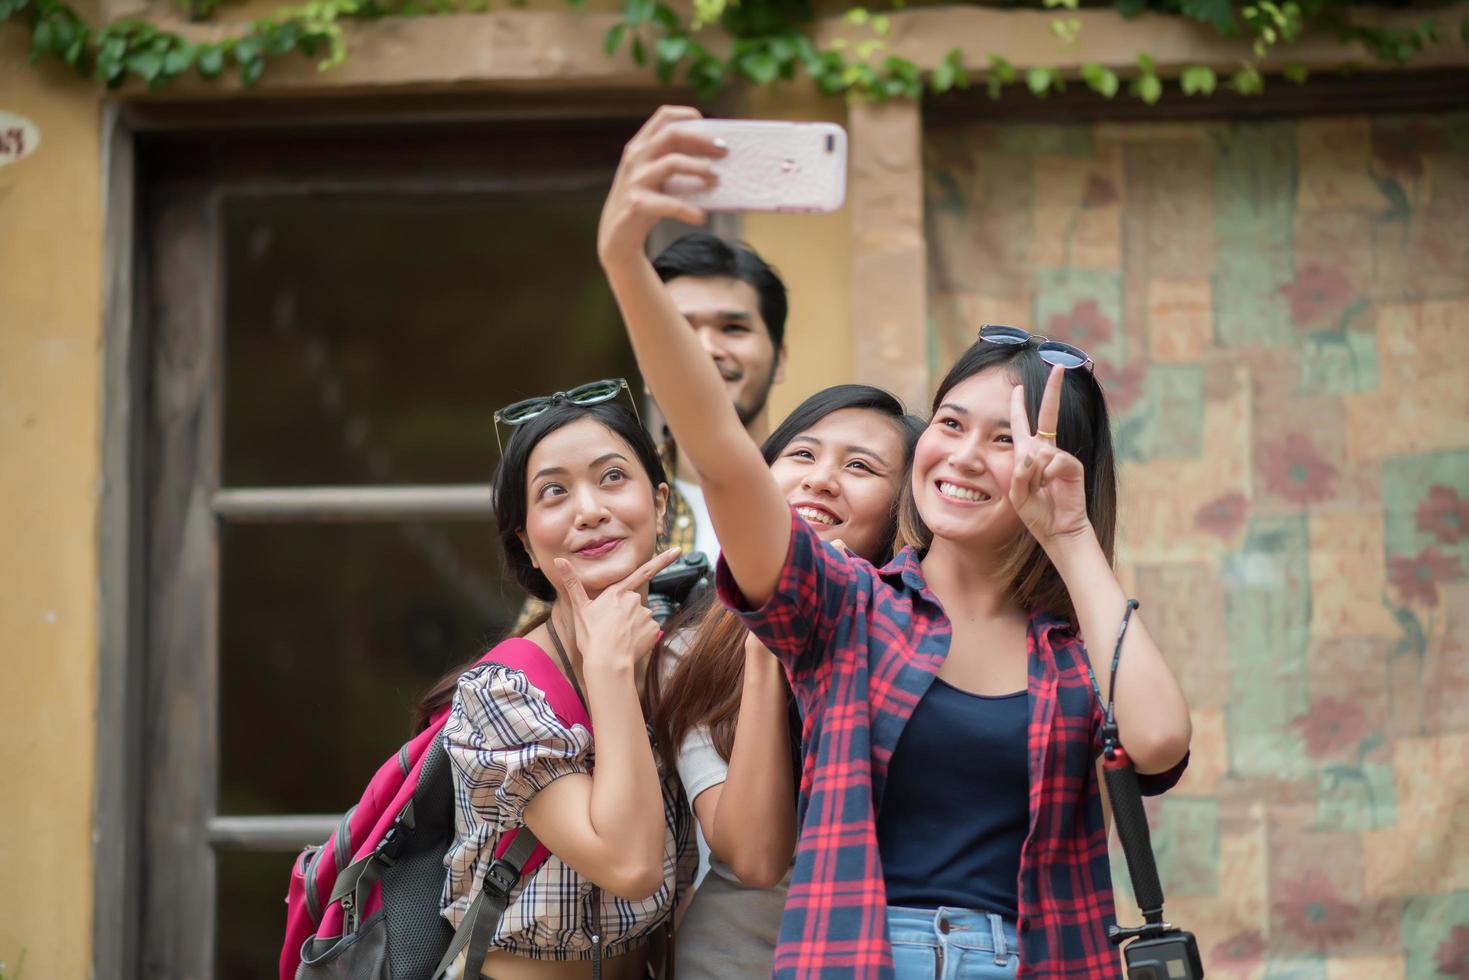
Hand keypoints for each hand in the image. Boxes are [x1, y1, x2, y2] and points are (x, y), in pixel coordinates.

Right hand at [554, 547, 682, 672]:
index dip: (662, 560)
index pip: (643, 572)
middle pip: (633, 603)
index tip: (678, 551)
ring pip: (641, 618)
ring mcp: (646, 614)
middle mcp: (635, 600)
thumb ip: (572, 582)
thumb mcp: (580, 608)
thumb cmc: (591, 637)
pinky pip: (649, 631)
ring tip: (618, 639)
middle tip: (611, 629)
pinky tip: (629, 644)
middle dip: (626, 614)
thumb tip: (558, 559)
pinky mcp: (654, 629)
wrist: (607, 662)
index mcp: (617, 592)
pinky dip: (641, 637)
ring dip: (632, 626)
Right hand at [596, 106, 725, 266]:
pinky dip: (689, 211)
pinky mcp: (637, 204)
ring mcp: (634, 180)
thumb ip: (673, 160)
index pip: (664, 116)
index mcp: (640, 146)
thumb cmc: (644, 202)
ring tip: (716, 180)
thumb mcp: (654, 175)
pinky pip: (670, 204)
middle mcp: (635, 157)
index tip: (708, 124)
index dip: (688, 115)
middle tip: (724, 150)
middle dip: (702, 139)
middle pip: (672, 134)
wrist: (615, 238)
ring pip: (672, 163)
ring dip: (699, 168)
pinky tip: (701, 218)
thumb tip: (715, 154)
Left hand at [1008, 365, 1090, 547]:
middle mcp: (1046, 450)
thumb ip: (1020, 473)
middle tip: (1059, 366)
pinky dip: (1045, 475)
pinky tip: (1049, 488)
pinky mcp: (1073, 466)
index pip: (1022, 424)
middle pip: (1049, 414)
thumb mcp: (1016, 493)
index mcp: (1028, 453)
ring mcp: (1061, 457)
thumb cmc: (1036, 513)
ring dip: (1032, 474)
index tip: (1018, 387)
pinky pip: (1053, 461)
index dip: (1019, 405)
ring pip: (1039, 451)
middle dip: (1054, 390)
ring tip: (1039, 491)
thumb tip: (1034, 453)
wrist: (1057, 530)